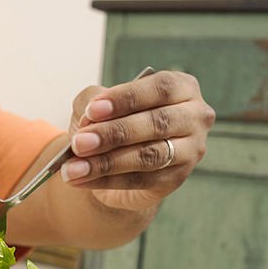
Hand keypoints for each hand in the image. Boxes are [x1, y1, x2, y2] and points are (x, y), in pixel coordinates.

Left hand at [59, 71, 214, 213]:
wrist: (117, 162)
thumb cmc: (112, 122)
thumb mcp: (98, 105)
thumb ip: (91, 102)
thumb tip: (88, 118)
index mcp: (182, 88)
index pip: (161, 88)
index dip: (127, 98)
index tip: (93, 110)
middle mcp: (195, 117)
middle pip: (157, 123)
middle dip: (114, 133)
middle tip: (79, 143)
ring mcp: (190, 150)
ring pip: (149, 156)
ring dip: (106, 163)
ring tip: (73, 168)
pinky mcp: (176, 179)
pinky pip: (140, 180)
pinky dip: (106, 180)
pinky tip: (80, 179)